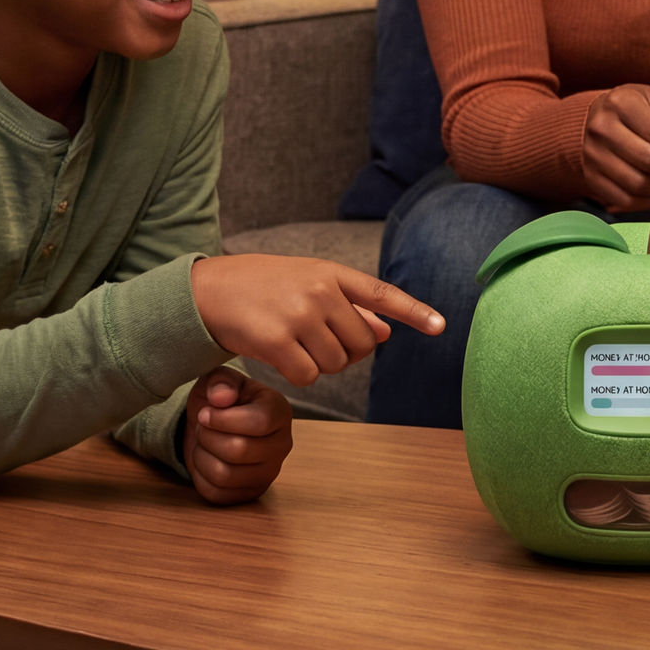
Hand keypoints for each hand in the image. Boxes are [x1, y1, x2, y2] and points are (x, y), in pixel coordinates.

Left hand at [182, 368, 293, 505]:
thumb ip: (220, 381)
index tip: (204, 413)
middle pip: (238, 450)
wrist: (216, 425)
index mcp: (279, 411)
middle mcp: (282, 444)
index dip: (223, 419)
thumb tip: (220, 398)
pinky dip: (200, 477)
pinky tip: (205, 460)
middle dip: (207, 437)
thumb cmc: (221, 400)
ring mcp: (269, 472)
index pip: (259, 422)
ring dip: (201, 457)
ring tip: (203, 443)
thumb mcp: (218, 380)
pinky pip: (217, 494)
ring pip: (224, 475)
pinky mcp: (252, 492)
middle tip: (202, 427)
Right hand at [188, 255, 442, 386]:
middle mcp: (319, 290)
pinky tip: (278, 355)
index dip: (414, 311)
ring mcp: (298, 314)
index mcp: (331, 273)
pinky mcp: (276, 340)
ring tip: (292, 342)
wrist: (209, 290)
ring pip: (336, 364)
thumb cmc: (264, 288)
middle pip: (361, 345)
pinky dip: (297, 374)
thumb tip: (385, 332)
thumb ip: (349, 307)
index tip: (440, 326)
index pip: (382, 294)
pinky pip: (308, 376)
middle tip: (315, 341)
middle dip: (345, 353)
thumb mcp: (308, 286)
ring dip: (318, 364)